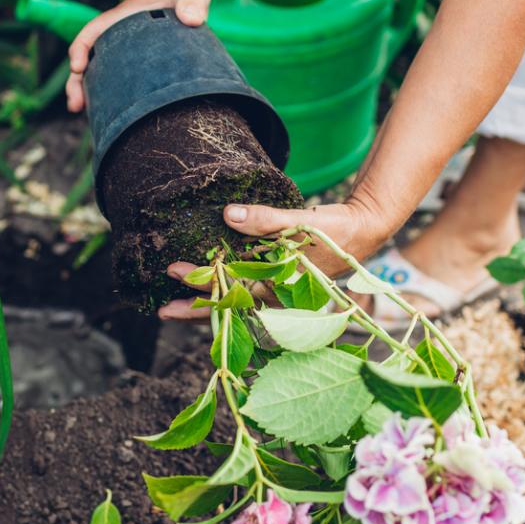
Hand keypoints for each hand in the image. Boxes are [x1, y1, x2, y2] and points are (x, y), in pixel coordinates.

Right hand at [66, 0, 215, 111]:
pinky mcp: (140, 58)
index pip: (94, 31)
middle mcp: (121, 31)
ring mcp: (128, 45)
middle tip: (75, 105)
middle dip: (77, 80)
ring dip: (89, 90)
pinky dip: (111, 93)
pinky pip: (119, 75)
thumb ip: (193, 1)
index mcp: (125, 16)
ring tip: (81, 112)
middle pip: (90, 56)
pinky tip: (112, 113)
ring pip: (101, 69)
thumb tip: (192, 17)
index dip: (81, 48)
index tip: (78, 67)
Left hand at [158, 199, 387, 320]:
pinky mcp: (277, 284)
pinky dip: (224, 293)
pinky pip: (245, 293)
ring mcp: (277, 293)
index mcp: (281, 287)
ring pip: (236, 305)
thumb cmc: (335, 230)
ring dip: (206, 304)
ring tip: (173, 307)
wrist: (362, 231)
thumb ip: (266, 219)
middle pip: (231, 308)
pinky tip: (204, 290)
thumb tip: (227, 215)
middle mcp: (277, 297)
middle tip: (162, 308)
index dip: (202, 286)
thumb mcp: (301, 222)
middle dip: (196, 307)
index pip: (234, 293)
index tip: (175, 273)